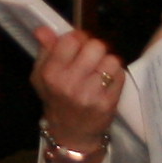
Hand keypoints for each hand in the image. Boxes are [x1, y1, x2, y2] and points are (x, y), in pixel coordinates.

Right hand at [33, 21, 125, 150]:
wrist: (71, 133)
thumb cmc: (56, 99)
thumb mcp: (41, 76)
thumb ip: (45, 50)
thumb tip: (43, 29)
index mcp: (51, 73)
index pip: (72, 39)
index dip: (78, 39)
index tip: (78, 48)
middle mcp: (69, 83)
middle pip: (95, 46)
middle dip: (95, 50)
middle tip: (91, 60)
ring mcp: (90, 94)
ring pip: (111, 59)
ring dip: (107, 63)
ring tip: (99, 73)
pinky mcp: (108, 103)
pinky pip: (120, 74)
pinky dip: (115, 76)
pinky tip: (106, 84)